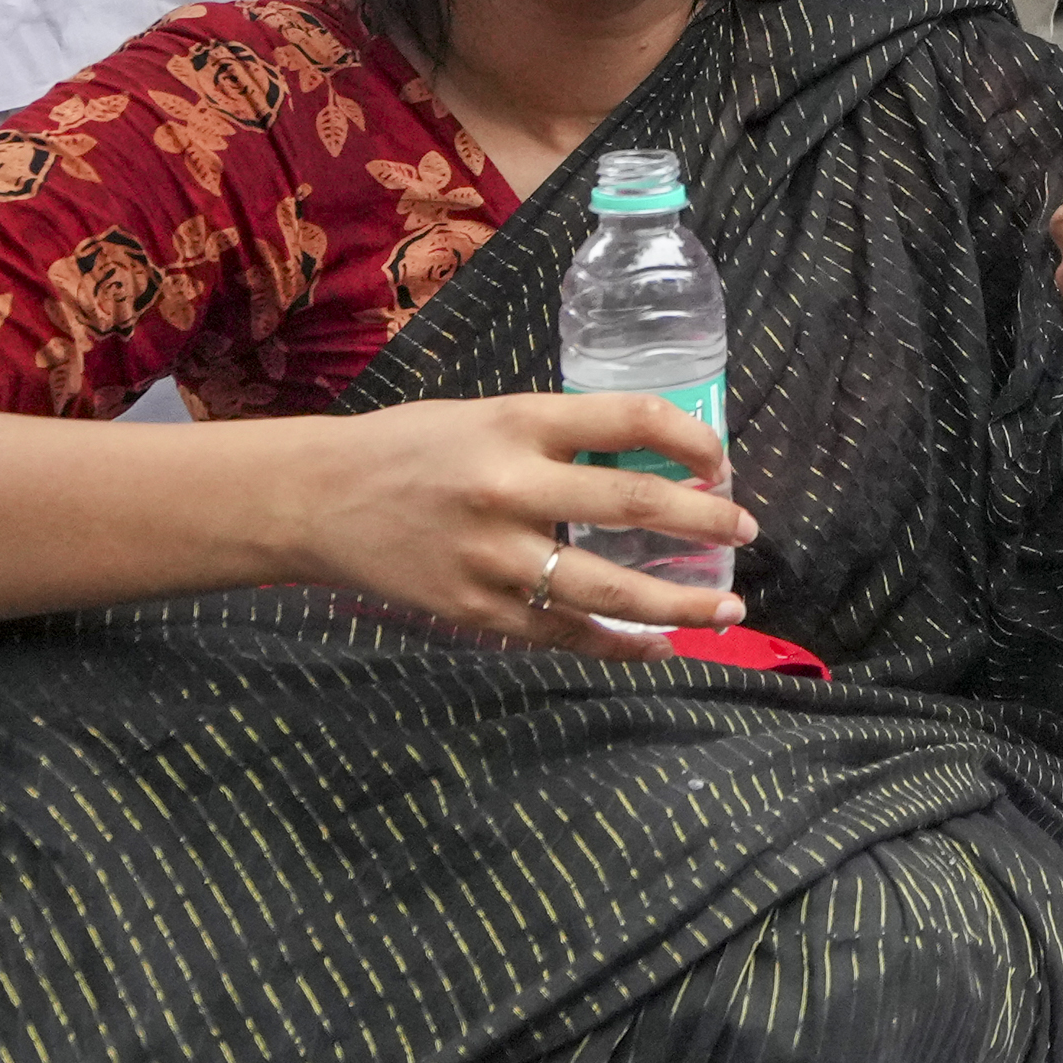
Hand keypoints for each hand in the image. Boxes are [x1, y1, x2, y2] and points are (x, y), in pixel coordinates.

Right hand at [280, 392, 756, 660]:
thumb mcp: (486, 416)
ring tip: (728, 608)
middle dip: (706, 522)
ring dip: (681, 604)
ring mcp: (493, 557)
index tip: (721, 462)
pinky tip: (657, 646)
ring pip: (611, 590)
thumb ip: (560, 437)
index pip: (629, 420)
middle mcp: (509, 488)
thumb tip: (655, 463)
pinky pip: (565, 634)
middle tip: (746, 530)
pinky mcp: (477, 611)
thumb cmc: (409, 449)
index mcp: (517, 423)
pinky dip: (619, 645)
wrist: (315, 499)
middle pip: (636, 505)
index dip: (691, 439)